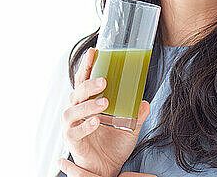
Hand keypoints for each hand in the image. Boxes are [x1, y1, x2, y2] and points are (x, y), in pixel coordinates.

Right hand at [60, 47, 150, 176]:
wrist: (107, 168)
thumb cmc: (113, 145)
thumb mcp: (130, 127)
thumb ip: (137, 114)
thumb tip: (145, 102)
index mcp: (87, 103)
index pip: (84, 80)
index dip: (87, 65)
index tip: (93, 51)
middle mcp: (76, 111)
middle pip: (77, 92)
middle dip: (89, 84)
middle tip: (104, 80)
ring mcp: (71, 125)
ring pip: (73, 110)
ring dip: (88, 104)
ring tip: (104, 102)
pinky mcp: (71, 140)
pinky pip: (75, 131)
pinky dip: (86, 126)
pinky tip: (96, 122)